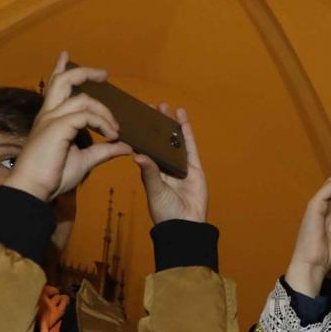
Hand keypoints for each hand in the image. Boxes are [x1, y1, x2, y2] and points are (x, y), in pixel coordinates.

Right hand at [7, 51, 132, 201]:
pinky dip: (102, 123)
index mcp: (51, 118)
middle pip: (64, 80)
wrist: (35, 189)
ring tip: (115, 130)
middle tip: (104, 74)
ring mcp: (51, 119)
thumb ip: (104, 151)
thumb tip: (125, 147)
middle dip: (85, 72)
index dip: (60, 69)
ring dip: (105, 112)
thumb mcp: (85, 161)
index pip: (56, 87)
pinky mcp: (57, 127)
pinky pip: (85, 115)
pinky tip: (112, 136)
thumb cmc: (53, 176)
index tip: (66, 56)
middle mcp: (49, 114)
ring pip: (82, 99)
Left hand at [137, 104, 207, 223]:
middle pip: (160, 141)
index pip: (145, 148)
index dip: (141, 133)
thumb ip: (149, 173)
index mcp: (151, 171)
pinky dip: (187, 133)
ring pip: (175, 141)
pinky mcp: (194, 168)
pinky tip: (183, 119)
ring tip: (167, 107)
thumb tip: (137, 155)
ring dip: (171, 124)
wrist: (186, 225)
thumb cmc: (165, 212)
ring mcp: (180, 167)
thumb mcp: (155, 191)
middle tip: (152, 106)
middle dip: (156, 124)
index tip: (136, 117)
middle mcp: (164, 167)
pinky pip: (190, 147)